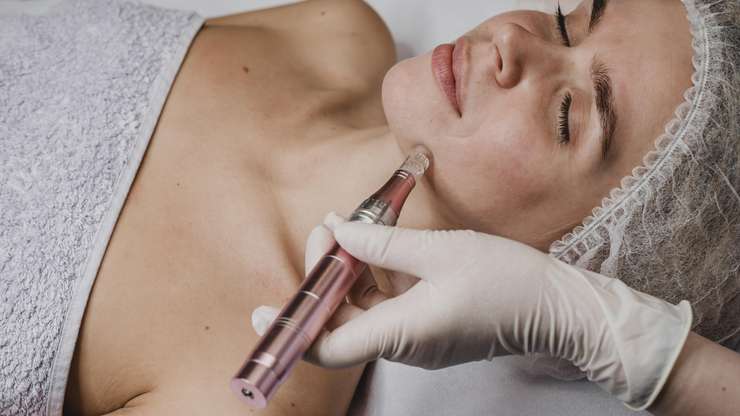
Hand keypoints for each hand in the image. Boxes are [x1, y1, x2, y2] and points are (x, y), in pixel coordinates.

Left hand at [253, 214, 691, 409]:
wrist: (557, 308)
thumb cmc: (505, 280)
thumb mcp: (440, 251)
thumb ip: (382, 245)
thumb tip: (338, 231)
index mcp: (401, 332)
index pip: (327, 347)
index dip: (292, 331)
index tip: (262, 312)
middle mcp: (402, 344)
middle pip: (341, 321)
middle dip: (325, 277)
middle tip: (328, 229)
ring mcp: (416, 339)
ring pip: (363, 312)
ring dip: (350, 273)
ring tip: (351, 230)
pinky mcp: (429, 328)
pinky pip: (387, 308)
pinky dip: (375, 279)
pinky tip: (380, 248)